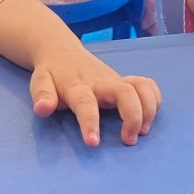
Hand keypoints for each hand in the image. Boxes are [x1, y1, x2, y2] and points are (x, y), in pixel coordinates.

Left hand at [28, 46, 160, 146]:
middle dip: (132, 117)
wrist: (62, 50)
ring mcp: (116, 80)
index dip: (90, 122)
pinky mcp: (125, 81)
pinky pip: (147, 86)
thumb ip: (42, 95)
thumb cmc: (52, 73)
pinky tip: (148, 118)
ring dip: (148, 109)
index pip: (86, 103)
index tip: (93, 143)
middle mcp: (101, 82)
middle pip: (125, 92)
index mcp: (78, 85)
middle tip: (129, 140)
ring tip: (142, 131)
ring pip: (141, 87)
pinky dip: (154, 100)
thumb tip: (43, 109)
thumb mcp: (40, 81)